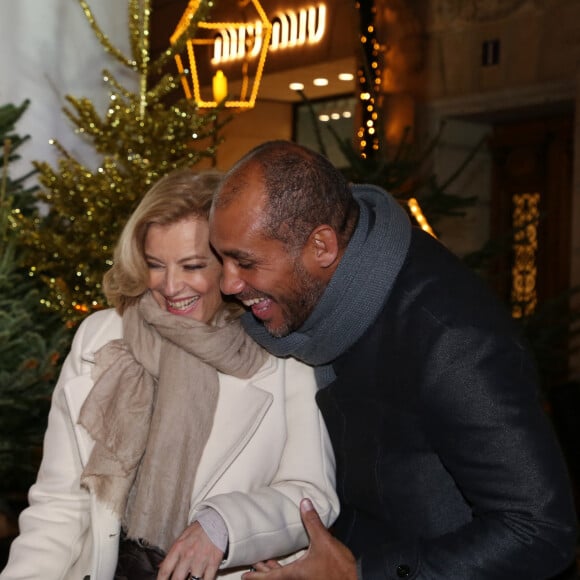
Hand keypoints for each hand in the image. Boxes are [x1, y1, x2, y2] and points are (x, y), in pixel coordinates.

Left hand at [157, 521, 223, 579]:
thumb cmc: (198, 530)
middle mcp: (188, 555)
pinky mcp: (213, 563)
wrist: (216, 522)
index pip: (165, 570)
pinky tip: (201, 578)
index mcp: (178, 548)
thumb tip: (160, 566)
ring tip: (190, 578)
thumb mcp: (182, 538)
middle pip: (177, 579)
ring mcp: (201, 560)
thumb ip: (172, 553)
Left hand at [241, 498, 356, 579]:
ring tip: (266, 564)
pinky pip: (293, 578)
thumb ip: (312, 522)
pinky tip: (288, 566)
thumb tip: (304, 502)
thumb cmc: (339, 568)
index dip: (255, 577)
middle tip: (252, 566)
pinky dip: (285, 572)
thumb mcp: (324, 541)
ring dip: (274, 572)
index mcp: (294, 575)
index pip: (268, 578)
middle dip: (262, 572)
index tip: (244, 576)